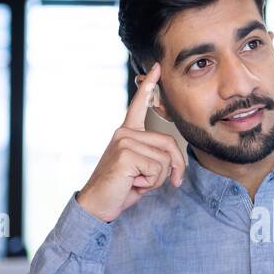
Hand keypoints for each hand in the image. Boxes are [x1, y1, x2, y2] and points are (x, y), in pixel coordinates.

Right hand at [75, 61, 185, 222]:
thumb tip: (176, 161)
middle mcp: (124, 133)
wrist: (97, 205)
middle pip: (169, 143)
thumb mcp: (142, 170)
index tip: (156, 67)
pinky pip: (157, 169)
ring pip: (164, 160)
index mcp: (127, 133)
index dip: (148, 86)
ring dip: (158, 179)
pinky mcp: (126, 154)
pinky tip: (132, 184)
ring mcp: (124, 141)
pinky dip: (151, 183)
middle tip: (173, 182)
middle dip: (176, 167)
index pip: (138, 106)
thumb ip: (155, 158)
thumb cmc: (120, 189)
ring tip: (137, 182)